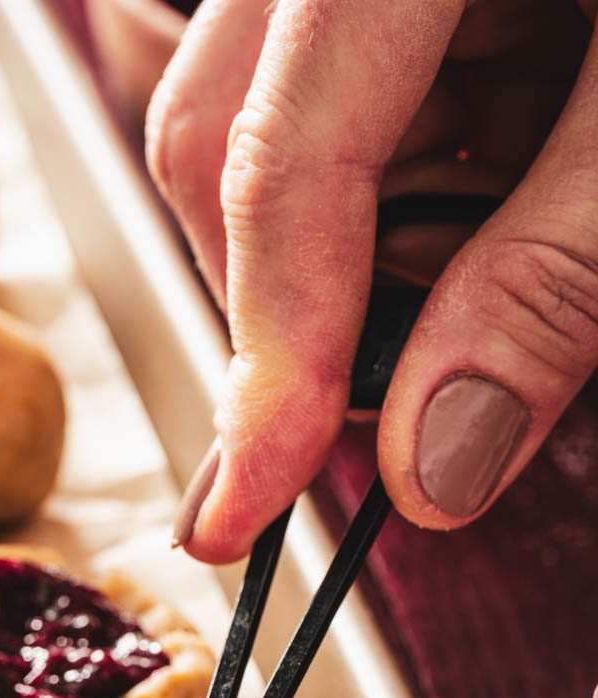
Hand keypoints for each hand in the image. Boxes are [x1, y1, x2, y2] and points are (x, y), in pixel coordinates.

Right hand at [148, 0, 597, 562]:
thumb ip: (551, 282)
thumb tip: (436, 463)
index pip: (275, 158)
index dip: (264, 357)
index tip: (243, 511)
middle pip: (232, 144)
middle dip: (309, 307)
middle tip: (406, 406)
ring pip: (286, 135)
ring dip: (384, 250)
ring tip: (529, 241)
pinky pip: (361, 99)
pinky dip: (433, 185)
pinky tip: (526, 180)